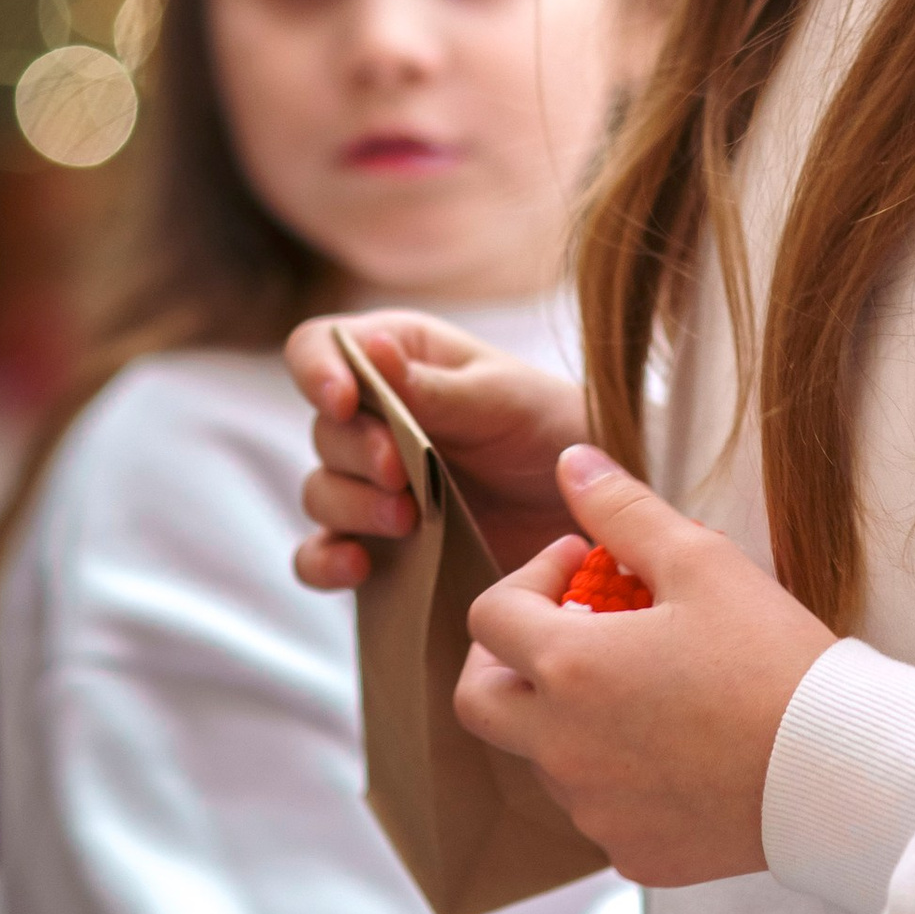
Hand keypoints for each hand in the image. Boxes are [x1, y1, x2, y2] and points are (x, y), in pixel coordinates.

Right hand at [289, 311, 587, 591]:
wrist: (595, 513)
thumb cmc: (554, 430)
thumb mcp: (504, 401)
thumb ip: (435, 387)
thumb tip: (373, 350)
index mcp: (399, 358)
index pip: (322, 347)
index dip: (319, 371)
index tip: (344, 402)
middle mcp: (375, 419)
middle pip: (324, 430)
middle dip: (358, 454)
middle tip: (402, 476)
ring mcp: (372, 485)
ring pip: (321, 493)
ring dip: (352, 506)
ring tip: (407, 521)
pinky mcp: (378, 546)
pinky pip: (320, 557)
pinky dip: (327, 563)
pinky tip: (358, 566)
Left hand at [458, 445, 834, 885]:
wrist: (840, 771)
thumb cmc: (775, 660)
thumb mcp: (701, 561)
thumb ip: (621, 510)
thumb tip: (570, 464)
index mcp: (570, 670)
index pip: (489, 616)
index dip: (530, 577)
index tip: (583, 568)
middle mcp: (564, 748)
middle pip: (479, 701)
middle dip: (506, 657)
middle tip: (564, 630)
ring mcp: (595, 809)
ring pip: (540, 756)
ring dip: (565, 714)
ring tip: (640, 683)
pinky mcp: (634, 854)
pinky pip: (596, 808)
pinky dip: (614, 773)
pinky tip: (672, 745)